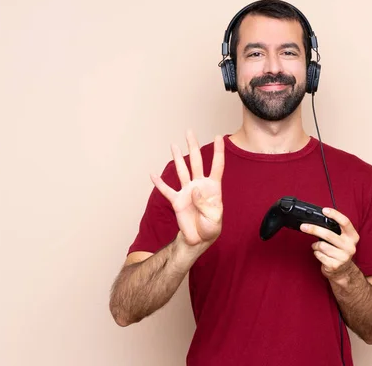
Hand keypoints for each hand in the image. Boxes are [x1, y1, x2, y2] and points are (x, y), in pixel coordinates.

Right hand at [150, 130, 224, 246]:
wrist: (199, 239)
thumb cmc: (210, 227)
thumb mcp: (214, 218)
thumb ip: (205, 203)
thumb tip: (194, 190)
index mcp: (213, 188)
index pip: (217, 166)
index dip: (218, 152)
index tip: (219, 136)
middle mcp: (199, 186)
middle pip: (196, 162)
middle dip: (193, 147)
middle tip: (189, 132)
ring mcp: (187, 192)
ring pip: (182, 171)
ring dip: (178, 158)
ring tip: (173, 145)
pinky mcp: (177, 201)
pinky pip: (166, 190)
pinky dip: (159, 183)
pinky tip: (153, 174)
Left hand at [300, 208, 359, 282]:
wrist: (343, 271)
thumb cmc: (339, 251)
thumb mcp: (342, 239)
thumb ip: (335, 230)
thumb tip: (318, 219)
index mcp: (353, 237)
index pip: (345, 222)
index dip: (335, 215)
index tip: (324, 210)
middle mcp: (350, 246)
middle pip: (328, 234)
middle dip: (313, 229)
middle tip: (303, 227)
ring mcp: (343, 257)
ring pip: (321, 246)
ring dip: (315, 245)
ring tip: (317, 246)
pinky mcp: (335, 265)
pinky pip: (319, 255)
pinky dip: (316, 253)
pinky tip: (320, 254)